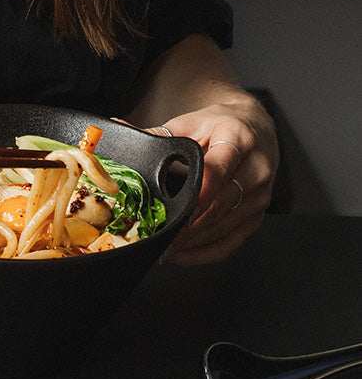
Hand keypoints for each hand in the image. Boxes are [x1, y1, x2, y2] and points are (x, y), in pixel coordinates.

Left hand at [147, 94, 278, 264]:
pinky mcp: (258, 216)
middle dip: (185, 226)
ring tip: (161, 248)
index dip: (194, 196)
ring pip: (223, 227)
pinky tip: (181, 254)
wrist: (256, 129)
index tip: (172, 213)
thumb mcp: (189, 124)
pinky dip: (204, 253)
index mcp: (238, 139)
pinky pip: (231, 242)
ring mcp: (260, 195)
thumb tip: (118, 130)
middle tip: (156, 238)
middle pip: (218, 205)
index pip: (216, 171)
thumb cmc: (219, 127)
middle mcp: (256, 168)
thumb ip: (155, 135)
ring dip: (190, 242)